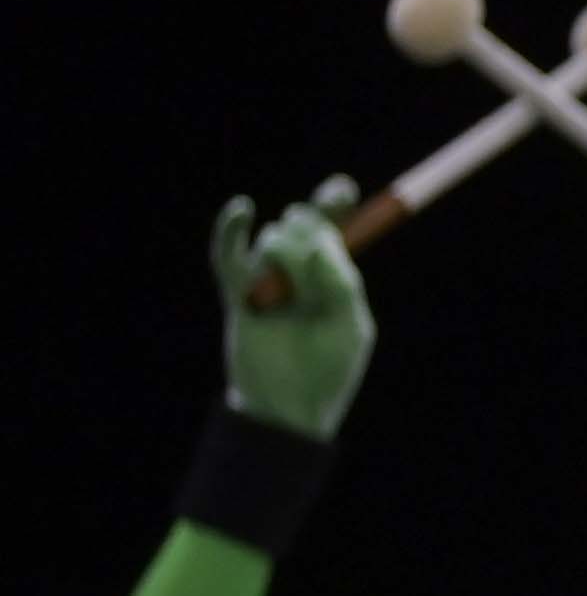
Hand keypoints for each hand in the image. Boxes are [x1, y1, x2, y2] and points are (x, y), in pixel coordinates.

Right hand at [210, 187, 372, 439]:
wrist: (289, 407)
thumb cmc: (328, 369)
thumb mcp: (347, 327)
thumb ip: (341, 286)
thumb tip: (322, 245)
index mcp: (335, 275)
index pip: (334, 228)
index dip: (335, 202)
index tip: (341, 188)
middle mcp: (302, 271)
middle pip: (304, 224)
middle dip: (312, 228)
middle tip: (316, 254)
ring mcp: (270, 279)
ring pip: (275, 239)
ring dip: (285, 252)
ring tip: (289, 288)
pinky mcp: (239, 293)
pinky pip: (229, 254)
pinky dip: (231, 230)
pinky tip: (242, 210)